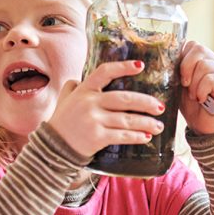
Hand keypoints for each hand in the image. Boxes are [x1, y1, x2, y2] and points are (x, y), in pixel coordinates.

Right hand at [48, 60, 165, 158]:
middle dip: (146, 103)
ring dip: (146, 123)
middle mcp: (89, 103)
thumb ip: (73, 87)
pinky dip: (136, 136)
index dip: (123, 67)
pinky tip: (146, 137)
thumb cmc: (61, 122)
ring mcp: (93, 120)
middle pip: (124, 99)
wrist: (53, 148)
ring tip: (159, 126)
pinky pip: (122, 135)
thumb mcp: (65, 99)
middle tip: (160, 107)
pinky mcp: (97, 137)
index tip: (141, 66)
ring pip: (127, 119)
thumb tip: (80, 79)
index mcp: (84, 90)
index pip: (105, 72)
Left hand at [178, 41, 213, 134]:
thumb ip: (176, 70)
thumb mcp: (179, 85)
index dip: (181, 59)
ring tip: (195, 96)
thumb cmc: (192, 107)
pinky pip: (210, 79)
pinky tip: (203, 99)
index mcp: (205, 60)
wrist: (205, 129)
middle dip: (186, 69)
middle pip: (198, 49)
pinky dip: (201, 90)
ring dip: (194, 84)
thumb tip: (163, 59)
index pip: (192, 45)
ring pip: (203, 65)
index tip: (179, 78)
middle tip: (185, 86)